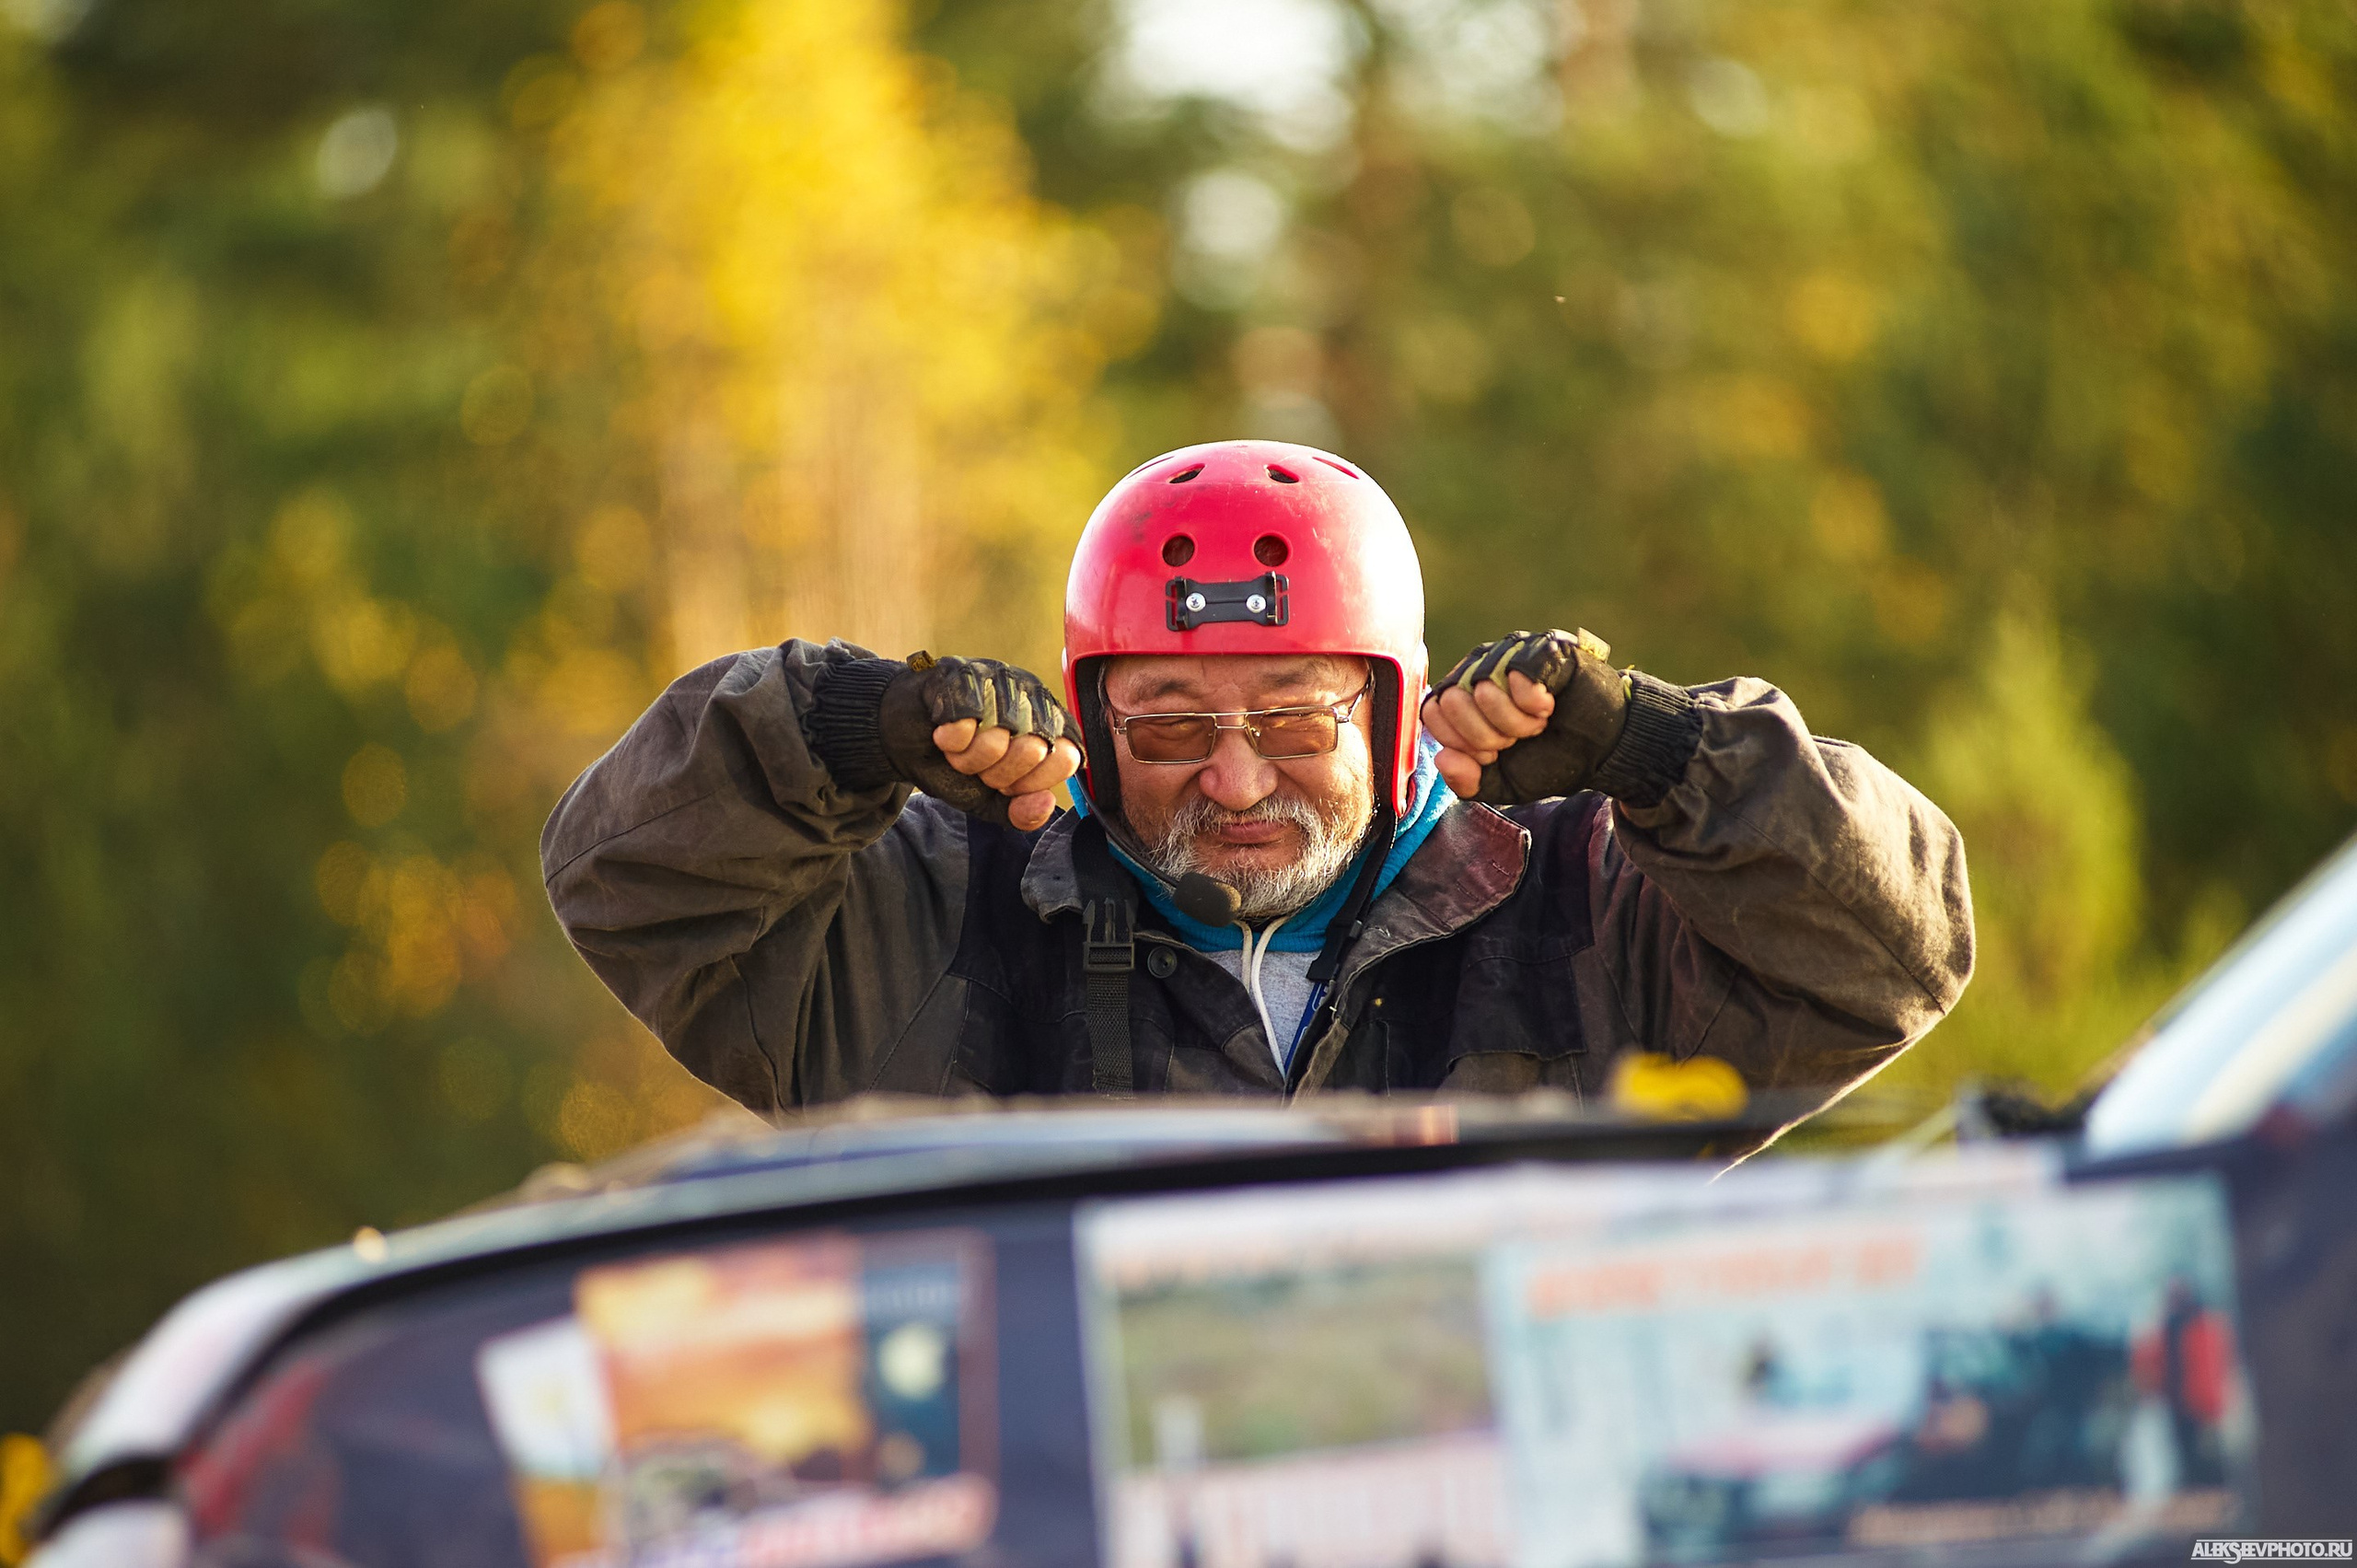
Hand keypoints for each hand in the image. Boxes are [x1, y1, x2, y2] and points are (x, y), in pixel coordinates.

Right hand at [880, 653, 1081, 830]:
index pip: (1068, 757)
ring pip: (999, 735)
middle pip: (1033, 750)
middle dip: (995, 773)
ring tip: (956, 748)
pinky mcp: (962, 671)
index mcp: (1049, 723)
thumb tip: (1045, 803)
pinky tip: (941, 731)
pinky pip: (967, 717)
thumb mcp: (988, 799)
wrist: (900, 739)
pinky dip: (950, 738)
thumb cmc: (950, 763)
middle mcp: (1032, 694)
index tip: (1006, 784)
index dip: (1031, 782)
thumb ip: (1020, 812)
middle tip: (976, 764)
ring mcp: (998, 677)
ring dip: (967, 758)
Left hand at [1421, 629, 1628, 804]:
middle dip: (1488, 735)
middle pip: (1451, 700)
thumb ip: (1466, 781)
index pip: (1433, 713)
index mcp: (1462, 697)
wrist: (1602, 751)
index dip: (1462, 742)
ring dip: (1515, 721)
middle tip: (1519, 738)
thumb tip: (1443, 757)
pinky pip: (1517, 672)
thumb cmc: (1549, 759)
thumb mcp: (1502, 782)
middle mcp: (1479, 669)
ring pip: (1482, 688)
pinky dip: (1533, 702)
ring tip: (1538, 723)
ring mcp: (1508, 654)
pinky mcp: (1541, 648)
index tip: (1494, 753)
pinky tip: (1549, 705)